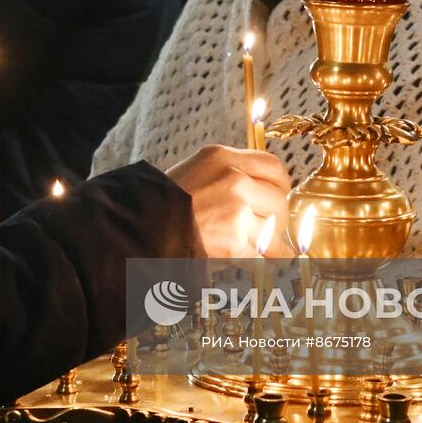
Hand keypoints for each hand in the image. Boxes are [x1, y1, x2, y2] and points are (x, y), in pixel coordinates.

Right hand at [165, 145, 290, 258]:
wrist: (141, 229)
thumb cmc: (163, 203)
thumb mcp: (195, 171)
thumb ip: (228, 175)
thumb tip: (261, 193)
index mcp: (222, 157)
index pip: (273, 167)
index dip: (280, 186)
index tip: (278, 198)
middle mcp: (233, 179)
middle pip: (278, 200)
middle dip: (277, 219)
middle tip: (271, 229)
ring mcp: (235, 210)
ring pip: (274, 230)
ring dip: (273, 244)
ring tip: (271, 252)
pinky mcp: (234, 241)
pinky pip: (263, 254)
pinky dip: (267, 263)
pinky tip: (266, 264)